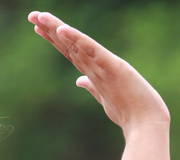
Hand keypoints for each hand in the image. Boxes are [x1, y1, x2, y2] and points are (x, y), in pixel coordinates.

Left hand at [28, 11, 169, 133]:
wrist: (147, 124)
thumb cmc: (131, 111)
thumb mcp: (105, 99)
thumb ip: (92, 87)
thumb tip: (79, 81)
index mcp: (96, 72)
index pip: (71, 52)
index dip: (54, 39)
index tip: (38, 27)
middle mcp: (98, 65)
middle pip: (70, 44)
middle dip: (51, 29)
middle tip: (32, 15)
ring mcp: (105, 65)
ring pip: (77, 44)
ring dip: (59, 29)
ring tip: (41, 17)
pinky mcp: (114, 67)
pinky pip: (92, 50)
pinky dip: (77, 39)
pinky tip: (63, 30)